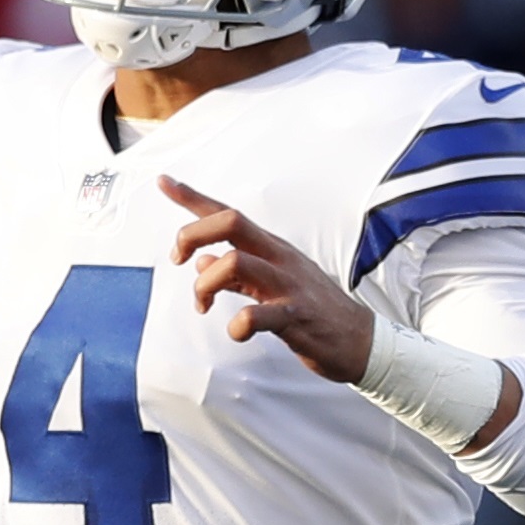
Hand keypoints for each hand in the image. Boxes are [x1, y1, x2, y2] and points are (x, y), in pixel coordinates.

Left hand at [160, 175, 373, 383]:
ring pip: (235, 262)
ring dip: (206, 284)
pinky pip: (257, 316)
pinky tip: (237, 331)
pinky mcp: (296, 316)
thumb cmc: (313, 310)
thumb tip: (200, 262)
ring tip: (204, 305)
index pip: (226, 213)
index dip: (192, 197)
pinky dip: (237, 326)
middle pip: (230, 222)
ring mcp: (288, 285)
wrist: (361, 342)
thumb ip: (234, 274)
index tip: (164, 182)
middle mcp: (278, 258)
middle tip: (179, 260)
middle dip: (192, 235)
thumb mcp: (270, 284)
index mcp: (270, 248)